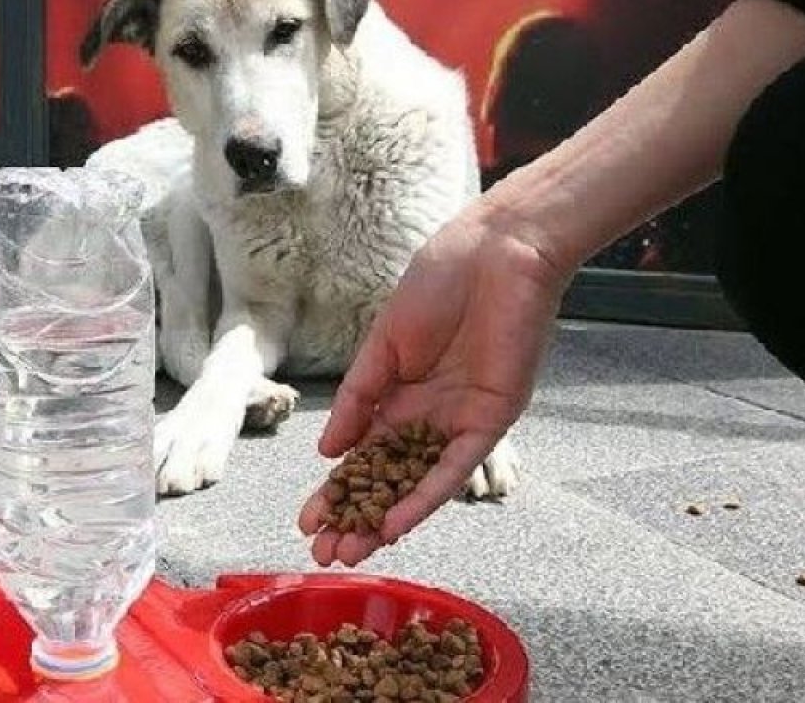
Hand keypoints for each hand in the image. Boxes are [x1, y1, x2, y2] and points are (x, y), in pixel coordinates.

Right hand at [298, 206, 570, 565]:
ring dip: (384, 519)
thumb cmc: (440, 282)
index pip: (361, 456)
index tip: (307, 520)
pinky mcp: (490, 419)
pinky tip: (394, 523)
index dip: (335, 490)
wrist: (498, 252)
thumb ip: (358, 398)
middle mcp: (429, 417)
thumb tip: (327, 451)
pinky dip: (425, 496)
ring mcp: (459, 421)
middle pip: (385, 480)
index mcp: (401, 395)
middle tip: (322, 552)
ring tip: (350, 552)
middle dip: (354, 517)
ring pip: (416, 483)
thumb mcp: (384, 345)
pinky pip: (454, 467)